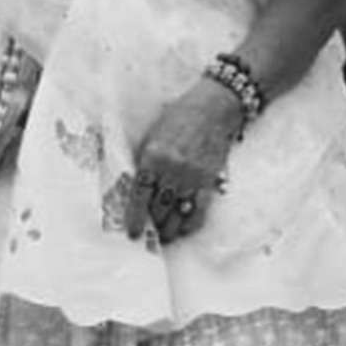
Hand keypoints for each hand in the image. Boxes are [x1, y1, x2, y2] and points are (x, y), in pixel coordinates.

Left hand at [117, 83, 245, 245]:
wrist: (213, 108)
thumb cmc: (178, 118)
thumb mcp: (153, 135)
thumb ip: (144, 161)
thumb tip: (134, 189)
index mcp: (153, 156)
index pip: (140, 193)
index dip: (135, 216)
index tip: (133, 232)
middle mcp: (172, 169)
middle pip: (159, 207)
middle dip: (152, 224)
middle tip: (148, 234)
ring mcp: (192, 176)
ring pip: (177, 212)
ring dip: (169, 229)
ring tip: (164, 236)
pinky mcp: (209, 179)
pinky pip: (199, 209)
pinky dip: (191, 223)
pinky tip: (184, 229)